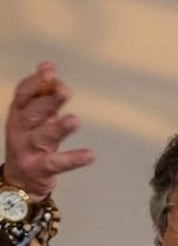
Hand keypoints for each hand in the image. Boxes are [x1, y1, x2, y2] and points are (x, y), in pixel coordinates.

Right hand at [4, 61, 93, 197]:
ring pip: (43, 136)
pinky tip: (90, 155)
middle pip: (33, 112)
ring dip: (59, 128)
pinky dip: (73, 158)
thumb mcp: (34, 117)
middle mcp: (21, 130)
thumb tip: (48, 66)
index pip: (24, 94)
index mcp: (19, 114)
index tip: (50, 70)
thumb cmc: (31, 141)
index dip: (36, 82)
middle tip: (64, 90)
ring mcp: (28, 150)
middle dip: (48, 100)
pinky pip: (57, 162)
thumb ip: (43, 93)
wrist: (20, 180)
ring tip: (74, 120)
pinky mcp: (40, 168)